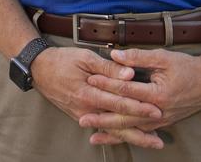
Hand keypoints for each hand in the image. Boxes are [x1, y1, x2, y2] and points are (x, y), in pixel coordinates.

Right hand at [29, 47, 166, 149]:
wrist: (39, 70)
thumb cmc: (62, 60)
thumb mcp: (85, 57)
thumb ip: (108, 67)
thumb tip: (130, 73)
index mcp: (89, 94)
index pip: (119, 103)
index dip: (139, 107)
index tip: (156, 110)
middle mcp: (87, 109)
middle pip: (118, 124)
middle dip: (140, 132)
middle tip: (160, 138)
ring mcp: (84, 115)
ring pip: (111, 130)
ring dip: (132, 137)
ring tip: (151, 142)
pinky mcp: (81, 116)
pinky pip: (102, 128)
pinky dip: (116, 136)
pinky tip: (128, 138)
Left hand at [81, 48, 200, 145]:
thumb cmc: (187, 67)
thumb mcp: (163, 57)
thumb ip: (138, 56)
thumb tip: (115, 54)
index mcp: (158, 94)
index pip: (127, 90)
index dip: (107, 84)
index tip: (90, 80)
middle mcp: (158, 112)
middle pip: (126, 117)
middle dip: (103, 119)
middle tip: (83, 119)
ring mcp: (161, 120)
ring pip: (132, 129)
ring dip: (112, 132)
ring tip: (92, 135)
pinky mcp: (162, 123)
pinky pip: (140, 132)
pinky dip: (126, 135)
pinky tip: (113, 138)